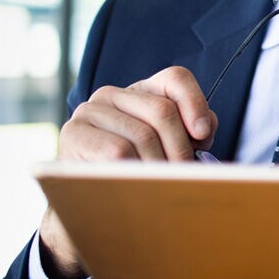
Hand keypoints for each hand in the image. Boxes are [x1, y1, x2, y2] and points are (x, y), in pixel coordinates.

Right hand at [39, 66, 217, 278]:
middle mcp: (112, 94)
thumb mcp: (165, 148)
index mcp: (140, 92)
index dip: (195, 104)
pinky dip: (136, 172)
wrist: (83, 200)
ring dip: (159, 167)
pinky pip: (118, 152)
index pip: (176, 79)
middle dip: (180, 148)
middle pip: (163, 110)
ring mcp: (89, 111)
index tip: (203, 136)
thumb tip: (204, 129)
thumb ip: (189, 132)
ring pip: (143, 135)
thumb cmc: (133, 173)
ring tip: (163, 188)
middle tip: (184, 177)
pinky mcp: (74, 134)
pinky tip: (139, 187)